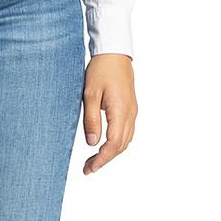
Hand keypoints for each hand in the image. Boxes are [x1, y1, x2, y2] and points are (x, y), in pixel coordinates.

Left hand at [82, 54, 137, 174]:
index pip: (113, 144)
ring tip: (94, 160)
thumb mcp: (90, 95)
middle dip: (105, 160)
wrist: (114, 52)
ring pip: (125, 140)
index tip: (89, 169)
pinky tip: (105, 145)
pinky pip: (127, 132)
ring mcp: (132, 111)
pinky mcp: (130, 108)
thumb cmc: (101, 70)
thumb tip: (92, 143)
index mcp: (120, 111)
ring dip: (111, 153)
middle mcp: (130, 114)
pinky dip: (117, 143)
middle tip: (88, 168)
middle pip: (121, 146)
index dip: (102, 159)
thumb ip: (91, 120)